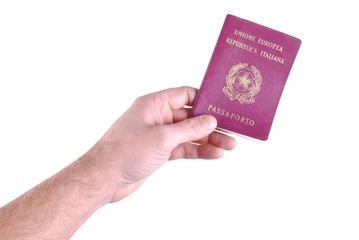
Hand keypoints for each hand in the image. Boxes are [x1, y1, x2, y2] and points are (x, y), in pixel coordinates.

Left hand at [87, 86, 236, 201]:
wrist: (104, 178)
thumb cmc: (125, 152)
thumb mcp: (162, 138)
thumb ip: (189, 129)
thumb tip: (210, 120)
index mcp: (154, 104)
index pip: (184, 95)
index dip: (204, 99)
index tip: (223, 106)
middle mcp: (157, 117)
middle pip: (190, 117)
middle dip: (210, 125)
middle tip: (231, 132)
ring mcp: (158, 135)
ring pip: (188, 134)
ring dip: (207, 140)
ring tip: (228, 146)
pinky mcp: (159, 151)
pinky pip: (183, 148)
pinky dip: (197, 151)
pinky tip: (213, 154)